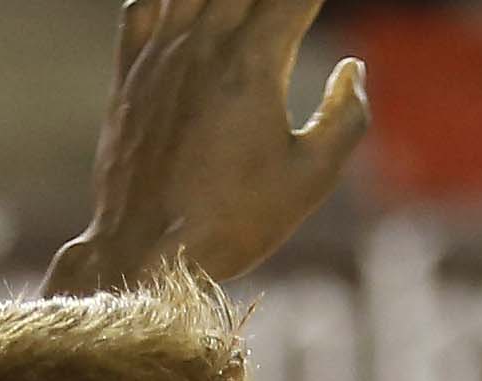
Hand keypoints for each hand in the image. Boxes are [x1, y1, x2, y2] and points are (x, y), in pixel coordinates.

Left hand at [50, 0, 371, 293]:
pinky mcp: (129, 72)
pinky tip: (188, 14)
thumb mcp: (310, 180)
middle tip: (288, 13)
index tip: (318, 9)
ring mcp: (160, 52)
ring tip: (243, 14)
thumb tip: (352, 71)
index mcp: (254, 63)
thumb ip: (345, 119)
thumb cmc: (234, 223)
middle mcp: (204, 42)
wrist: (145, 254)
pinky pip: (143, 4)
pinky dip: (169, 0)